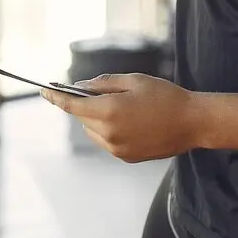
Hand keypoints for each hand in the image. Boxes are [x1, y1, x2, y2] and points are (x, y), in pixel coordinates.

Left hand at [40, 73, 203, 163]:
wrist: (193, 123)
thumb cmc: (165, 97)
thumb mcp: (133, 80)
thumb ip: (103, 83)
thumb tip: (81, 87)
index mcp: (110, 112)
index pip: (72, 106)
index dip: (56, 98)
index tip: (44, 91)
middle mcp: (110, 134)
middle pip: (82, 118)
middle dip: (86, 105)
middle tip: (102, 92)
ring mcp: (117, 149)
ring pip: (93, 131)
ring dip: (96, 118)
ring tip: (122, 107)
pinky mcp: (126, 157)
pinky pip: (106, 141)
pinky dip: (108, 130)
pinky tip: (130, 120)